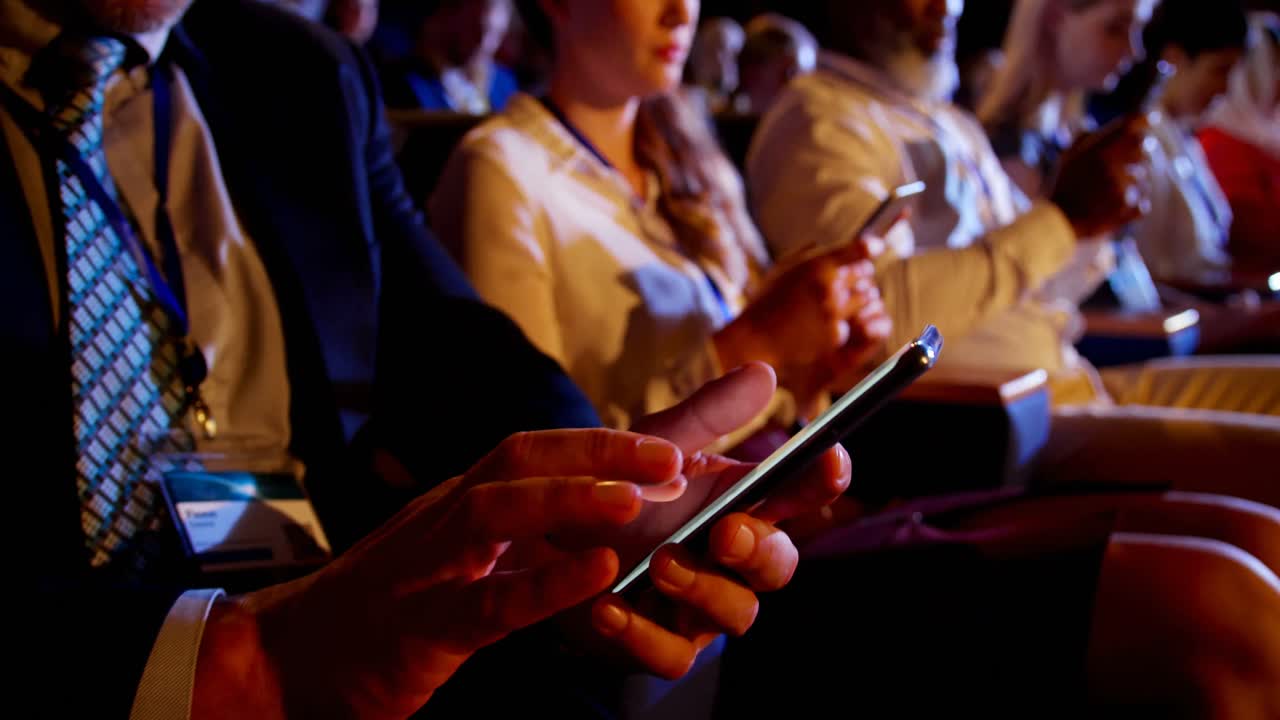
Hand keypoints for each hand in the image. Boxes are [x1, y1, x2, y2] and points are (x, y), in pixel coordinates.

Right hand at [192, 429, 685, 719]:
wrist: (287, 662)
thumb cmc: (388, 607)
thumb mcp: (458, 561)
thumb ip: (521, 539)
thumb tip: (601, 521)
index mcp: (460, 502)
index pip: (535, 452)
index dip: (602, 442)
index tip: (672, 446)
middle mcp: (443, 517)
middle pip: (521, 460)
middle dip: (598, 450)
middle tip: (673, 458)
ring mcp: (424, 566)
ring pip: (495, 513)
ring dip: (570, 500)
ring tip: (636, 501)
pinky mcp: (416, 626)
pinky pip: (484, 600)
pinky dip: (543, 584)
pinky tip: (594, 574)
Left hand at [556, 363, 853, 677]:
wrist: (544, 545)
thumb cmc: (615, 494)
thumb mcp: (654, 447)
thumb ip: (706, 415)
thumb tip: (764, 373)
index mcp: (740, 504)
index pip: (798, 494)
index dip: (821, 479)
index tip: (830, 458)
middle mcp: (731, 561)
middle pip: (778, 564)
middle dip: (761, 547)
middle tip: (726, 530)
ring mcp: (700, 608)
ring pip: (737, 612)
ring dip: (703, 587)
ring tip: (660, 561)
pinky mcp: (658, 645)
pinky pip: (673, 656)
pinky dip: (644, 633)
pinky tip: (610, 606)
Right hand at [715, 238, 891, 398]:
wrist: (756, 338)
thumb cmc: (767, 301)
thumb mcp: (782, 269)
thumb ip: (806, 253)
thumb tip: (821, 244)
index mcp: (817, 265)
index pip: (859, 250)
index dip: (870, 247)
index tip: (874, 248)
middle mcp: (829, 287)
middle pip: (865, 273)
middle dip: (857, 275)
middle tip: (845, 281)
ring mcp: (834, 312)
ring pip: (864, 299)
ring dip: (854, 298)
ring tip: (833, 303)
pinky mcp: (836, 334)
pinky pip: (851, 324)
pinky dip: (840, 323)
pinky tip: (820, 325)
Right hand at [1051, 112, 1154, 238]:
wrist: (1057, 222)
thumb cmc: (1062, 189)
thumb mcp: (1067, 158)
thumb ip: (1082, 139)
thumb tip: (1091, 123)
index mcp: (1097, 150)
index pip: (1130, 126)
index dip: (1143, 120)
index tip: (1151, 119)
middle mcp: (1111, 164)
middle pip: (1144, 150)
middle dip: (1139, 158)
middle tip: (1128, 167)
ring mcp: (1120, 186)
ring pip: (1144, 181)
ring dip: (1135, 187)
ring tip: (1112, 196)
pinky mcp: (1125, 207)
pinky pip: (1143, 204)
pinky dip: (1135, 209)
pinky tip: (1118, 210)